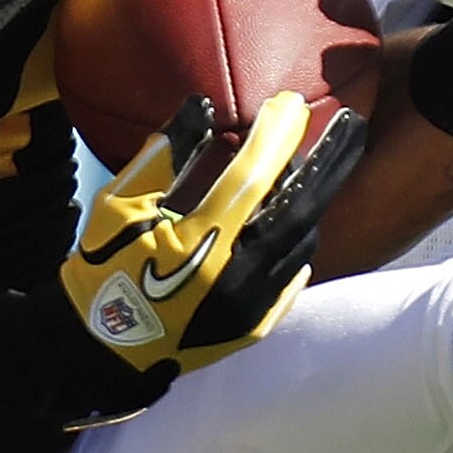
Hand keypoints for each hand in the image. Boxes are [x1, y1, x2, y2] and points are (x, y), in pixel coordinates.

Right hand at [61, 91, 367, 385]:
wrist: (98, 349)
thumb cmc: (102, 268)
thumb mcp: (119, 205)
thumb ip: (165, 155)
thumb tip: (203, 106)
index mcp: (200, 244)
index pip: (253, 177)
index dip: (275, 136)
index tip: (292, 103)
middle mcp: (238, 277)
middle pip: (301, 209)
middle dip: (330, 162)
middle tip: (353, 126)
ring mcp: (252, 307)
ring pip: (303, 242)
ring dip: (309, 201)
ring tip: (305, 169)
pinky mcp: (254, 327)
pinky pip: (293, 275)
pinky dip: (298, 242)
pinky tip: (295, 219)